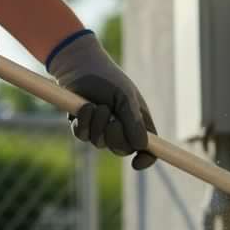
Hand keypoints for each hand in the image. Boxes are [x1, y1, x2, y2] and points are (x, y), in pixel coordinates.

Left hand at [47, 31, 156, 168]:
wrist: (81, 66)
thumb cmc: (109, 79)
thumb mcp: (126, 97)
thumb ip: (134, 121)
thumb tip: (142, 146)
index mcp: (139, 124)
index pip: (148, 150)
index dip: (145, 159)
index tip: (137, 163)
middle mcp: (122, 131)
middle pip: (122, 150)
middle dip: (115, 135)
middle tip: (112, 118)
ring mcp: (101, 131)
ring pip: (100, 143)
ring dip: (98, 123)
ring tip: (97, 104)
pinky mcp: (83, 127)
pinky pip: (83, 136)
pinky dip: (84, 121)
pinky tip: (85, 106)